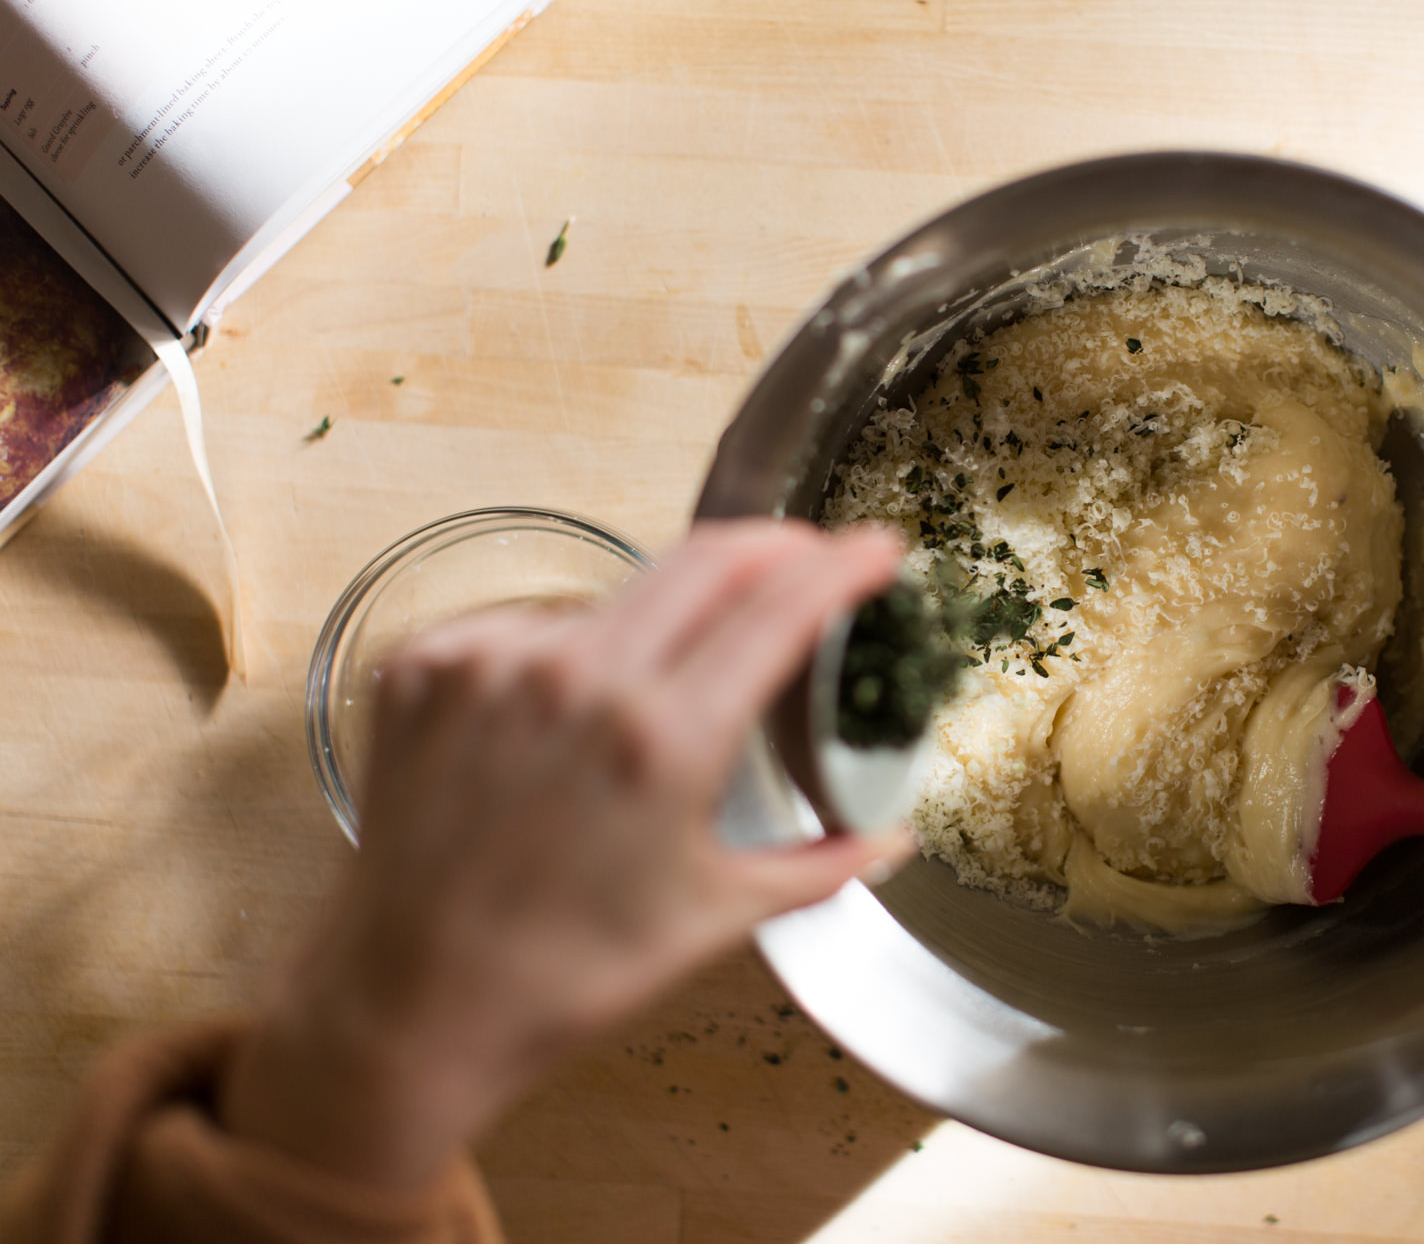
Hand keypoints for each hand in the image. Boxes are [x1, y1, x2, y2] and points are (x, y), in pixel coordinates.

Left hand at [221, 520, 910, 1188]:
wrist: (409, 1008)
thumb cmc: (561, 975)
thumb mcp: (710, 917)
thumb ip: (816, 865)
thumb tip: (885, 839)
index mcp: (663, 741)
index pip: (779, 609)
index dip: (842, 566)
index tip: (876, 545)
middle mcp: (576, 682)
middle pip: (705, 561)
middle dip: (772, 545)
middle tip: (806, 553)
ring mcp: (492, 665)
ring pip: (616, 595)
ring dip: (665, 614)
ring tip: (671, 677)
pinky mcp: (425, 667)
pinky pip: (527, 624)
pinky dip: (568, 650)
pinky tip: (570, 708)